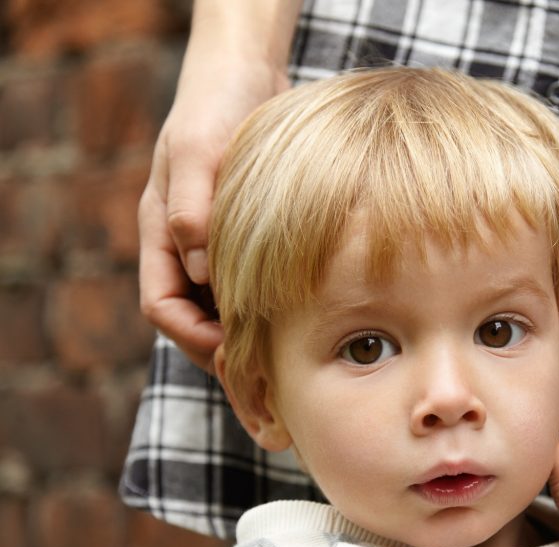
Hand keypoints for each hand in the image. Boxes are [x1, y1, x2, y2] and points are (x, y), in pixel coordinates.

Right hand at [138, 1, 299, 371]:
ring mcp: (218, 246)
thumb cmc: (217, 109)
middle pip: (196, 321)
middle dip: (226, 353)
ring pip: (229, 310)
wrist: (246, 77)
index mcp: (162, 235)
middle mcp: (187, 248)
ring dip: (255, 337)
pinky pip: (258, 287)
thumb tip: (198, 267)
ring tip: (298, 358)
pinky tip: (314, 318)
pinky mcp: (252, 241)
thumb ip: (192, 205)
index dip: (192, 337)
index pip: (162, 306)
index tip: (233, 351)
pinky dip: (278, 308)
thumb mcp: (199, 150)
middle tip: (274, 377)